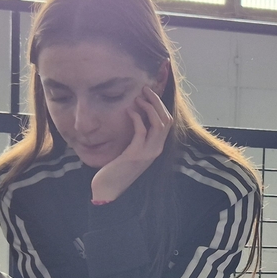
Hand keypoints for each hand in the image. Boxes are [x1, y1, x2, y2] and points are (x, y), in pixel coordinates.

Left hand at [90, 87, 171, 202]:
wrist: (109, 188)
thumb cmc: (116, 168)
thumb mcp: (131, 150)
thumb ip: (138, 137)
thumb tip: (136, 117)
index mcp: (156, 147)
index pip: (167, 122)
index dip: (160, 106)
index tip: (149, 94)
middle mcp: (156, 149)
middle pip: (166, 119)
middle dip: (157, 102)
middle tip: (145, 89)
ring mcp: (148, 152)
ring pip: (158, 123)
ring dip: (149, 107)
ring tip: (138, 97)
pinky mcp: (136, 154)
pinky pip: (141, 130)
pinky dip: (137, 118)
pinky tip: (129, 111)